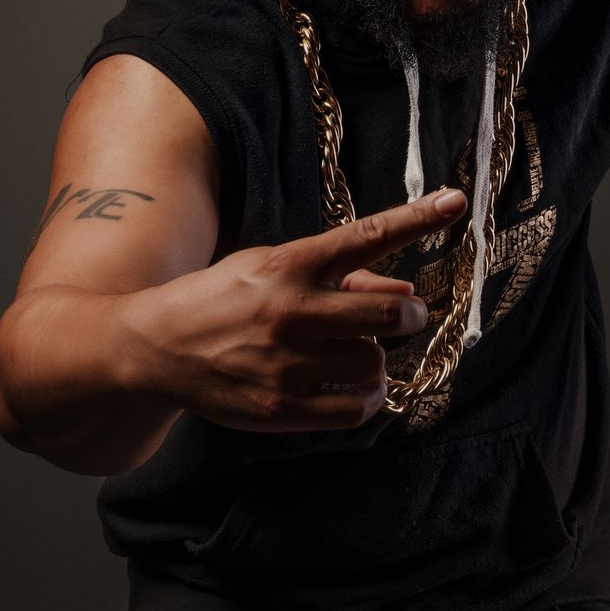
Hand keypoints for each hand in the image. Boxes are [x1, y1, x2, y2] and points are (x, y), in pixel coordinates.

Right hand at [125, 188, 467, 431]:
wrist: (153, 348)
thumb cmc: (223, 301)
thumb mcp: (272, 270)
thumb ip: (342, 280)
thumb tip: (405, 294)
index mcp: (290, 265)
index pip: (366, 237)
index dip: (417, 218)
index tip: (456, 202)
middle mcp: (291, 310)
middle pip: (388, 317)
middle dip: (409, 317)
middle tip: (404, 318)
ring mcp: (285, 362)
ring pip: (374, 364)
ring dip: (377, 360)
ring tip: (358, 355)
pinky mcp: (280, 406)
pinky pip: (355, 408)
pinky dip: (369, 399)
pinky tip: (358, 390)